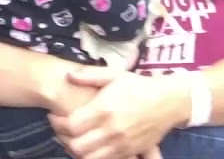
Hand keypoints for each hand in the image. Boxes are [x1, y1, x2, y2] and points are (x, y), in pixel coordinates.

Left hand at [48, 67, 187, 158]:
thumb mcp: (113, 75)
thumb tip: (68, 76)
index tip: (54, 116)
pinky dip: (94, 156)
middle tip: (61, 129)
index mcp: (104, 110)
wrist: (170, 101)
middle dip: (63, 138)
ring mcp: (123, 144)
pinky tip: (91, 146)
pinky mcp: (132, 152)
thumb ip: (88, 76)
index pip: (70, 126)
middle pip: (77, 146)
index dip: (57, 123)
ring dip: (77, 150)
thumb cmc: (139, 86)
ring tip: (73, 139)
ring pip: (90, 158)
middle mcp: (112, 130)